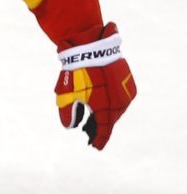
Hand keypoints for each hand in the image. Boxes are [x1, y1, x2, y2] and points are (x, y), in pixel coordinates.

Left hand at [55, 22, 135, 149]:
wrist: (92, 47)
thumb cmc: (77, 72)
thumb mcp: (66, 95)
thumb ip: (67, 114)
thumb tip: (71, 126)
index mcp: (105, 108)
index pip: (104, 129)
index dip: (99, 139)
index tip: (95, 147)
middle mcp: (119, 103)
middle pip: (110, 120)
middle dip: (100, 127)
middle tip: (89, 135)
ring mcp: (126, 93)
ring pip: (115, 110)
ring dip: (105, 115)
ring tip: (93, 122)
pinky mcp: (127, 83)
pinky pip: (119, 99)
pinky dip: (110, 104)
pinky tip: (100, 106)